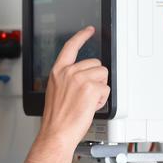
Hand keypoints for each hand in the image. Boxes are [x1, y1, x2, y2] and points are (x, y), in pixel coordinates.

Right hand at [39, 26, 109, 146]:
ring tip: (87, 101)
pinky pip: (106, 88)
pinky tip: (90, 106)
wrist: (56, 132)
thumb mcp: (56, 91)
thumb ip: (66, 79)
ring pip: (103, 75)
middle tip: (85, 94)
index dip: (81, 36)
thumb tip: (82, 76)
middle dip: (96, 77)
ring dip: (100, 88)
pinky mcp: (91, 88)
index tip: (89, 30)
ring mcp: (80, 79)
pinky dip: (102, 99)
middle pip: (95, 63)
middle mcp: (68, 72)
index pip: (70, 47)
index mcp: (57, 72)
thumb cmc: (56, 117)